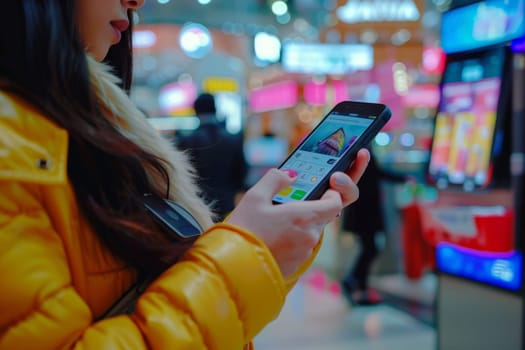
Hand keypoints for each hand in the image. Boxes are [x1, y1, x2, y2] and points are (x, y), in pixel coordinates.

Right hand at [226, 149, 369, 276]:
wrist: (232, 265)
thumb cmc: (244, 230)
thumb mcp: (255, 196)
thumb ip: (275, 179)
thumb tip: (289, 174)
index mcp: (304, 217)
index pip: (335, 204)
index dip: (331, 194)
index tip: (321, 190)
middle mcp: (309, 237)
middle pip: (323, 218)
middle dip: (311, 209)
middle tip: (291, 204)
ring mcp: (304, 254)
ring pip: (311, 233)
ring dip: (301, 226)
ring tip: (277, 222)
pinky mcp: (295, 265)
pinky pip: (301, 247)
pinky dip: (293, 240)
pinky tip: (273, 238)